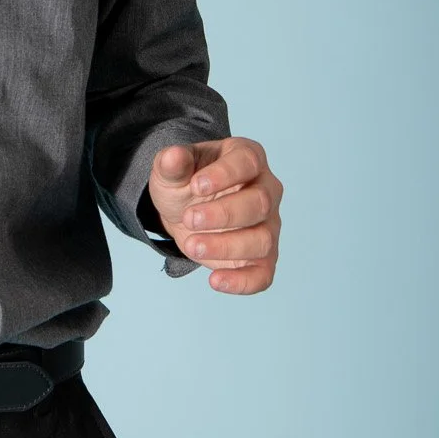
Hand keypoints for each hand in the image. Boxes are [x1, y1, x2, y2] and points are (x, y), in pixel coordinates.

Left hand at [147, 137, 281, 293]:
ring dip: (227, 246)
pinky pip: (263, 274)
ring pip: (263, 240)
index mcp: (247, 157)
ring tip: (192, 245)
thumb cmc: (186, 183)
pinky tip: (215, 281)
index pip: (247, 162)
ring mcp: (268, 224)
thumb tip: (172, 155)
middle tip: (189, 219)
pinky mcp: (262, 257)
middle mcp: (266, 190)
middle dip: (224, 214)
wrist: (184, 211)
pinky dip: (242, 282)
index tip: (195, 186)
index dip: (224, 174)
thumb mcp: (171, 170)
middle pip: (260, 203)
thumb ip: (171, 163)